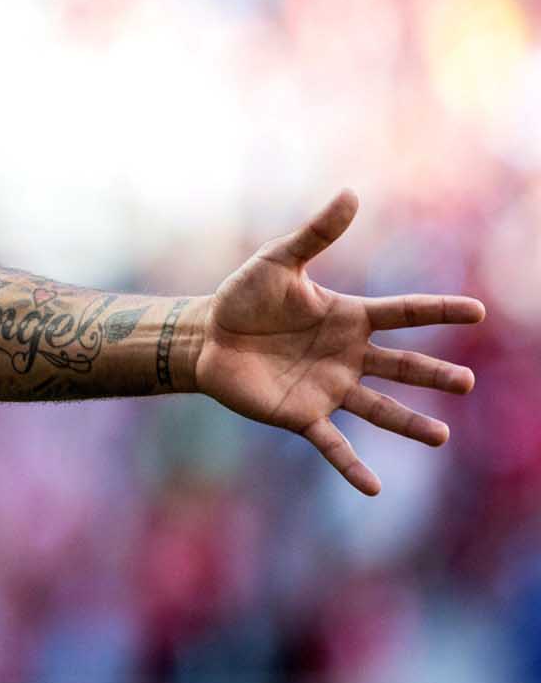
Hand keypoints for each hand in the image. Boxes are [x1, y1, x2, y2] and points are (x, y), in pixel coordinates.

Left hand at [194, 190, 482, 495]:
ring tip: (441, 436)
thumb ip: (316, 234)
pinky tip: (375, 488)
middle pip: (402, 365)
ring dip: (409, 423)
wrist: (206, 336)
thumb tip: (350, 194)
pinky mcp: (302, 415)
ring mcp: (329, 388)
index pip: (404, 312)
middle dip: (433, 374)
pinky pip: (333, 444)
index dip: (439, 310)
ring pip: (379, 409)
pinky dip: (353, 466)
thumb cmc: (244, 298)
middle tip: (466, 382)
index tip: (478, 310)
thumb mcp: (277, 261)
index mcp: (349, 318)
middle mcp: (349, 356)